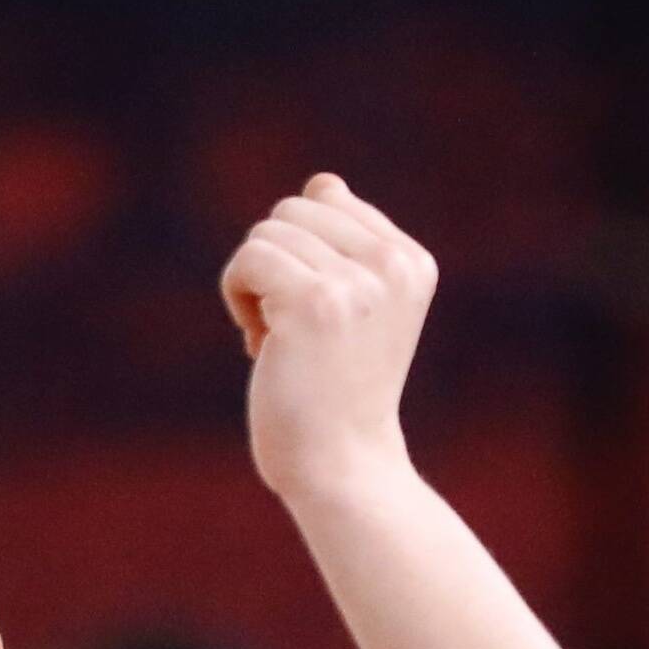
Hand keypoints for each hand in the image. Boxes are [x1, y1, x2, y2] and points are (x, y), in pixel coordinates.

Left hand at [223, 173, 438, 508]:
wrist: (341, 468)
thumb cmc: (336, 392)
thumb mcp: (357, 309)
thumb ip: (345, 244)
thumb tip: (323, 180)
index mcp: (411, 262)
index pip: (328, 198)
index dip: (303, 251)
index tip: (315, 312)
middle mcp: (392, 266)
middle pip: (294, 209)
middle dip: (276, 264)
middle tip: (292, 332)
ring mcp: (357, 282)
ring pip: (267, 232)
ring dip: (255, 286)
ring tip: (279, 342)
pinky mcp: (314, 302)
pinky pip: (249, 259)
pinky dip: (237, 297)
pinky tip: (258, 343)